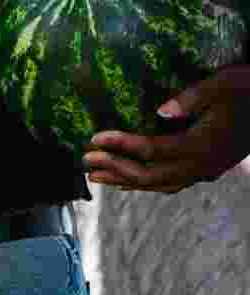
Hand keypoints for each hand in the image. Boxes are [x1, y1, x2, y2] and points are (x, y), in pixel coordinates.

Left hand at [83, 66, 249, 192]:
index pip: (152, 149)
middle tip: (85, 161)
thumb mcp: (225, 84)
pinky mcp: (202, 173)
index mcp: (199, 145)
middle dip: (113, 167)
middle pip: (146, 174)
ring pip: (154, 185)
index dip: (122, 145)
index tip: (95, 138)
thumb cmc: (248, 91)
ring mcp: (200, 173)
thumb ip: (193, 98)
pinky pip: (166, 186)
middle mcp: (196, 166)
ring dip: (122, 180)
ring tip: (94, 175)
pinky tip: (124, 183)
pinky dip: (142, 185)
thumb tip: (159, 112)